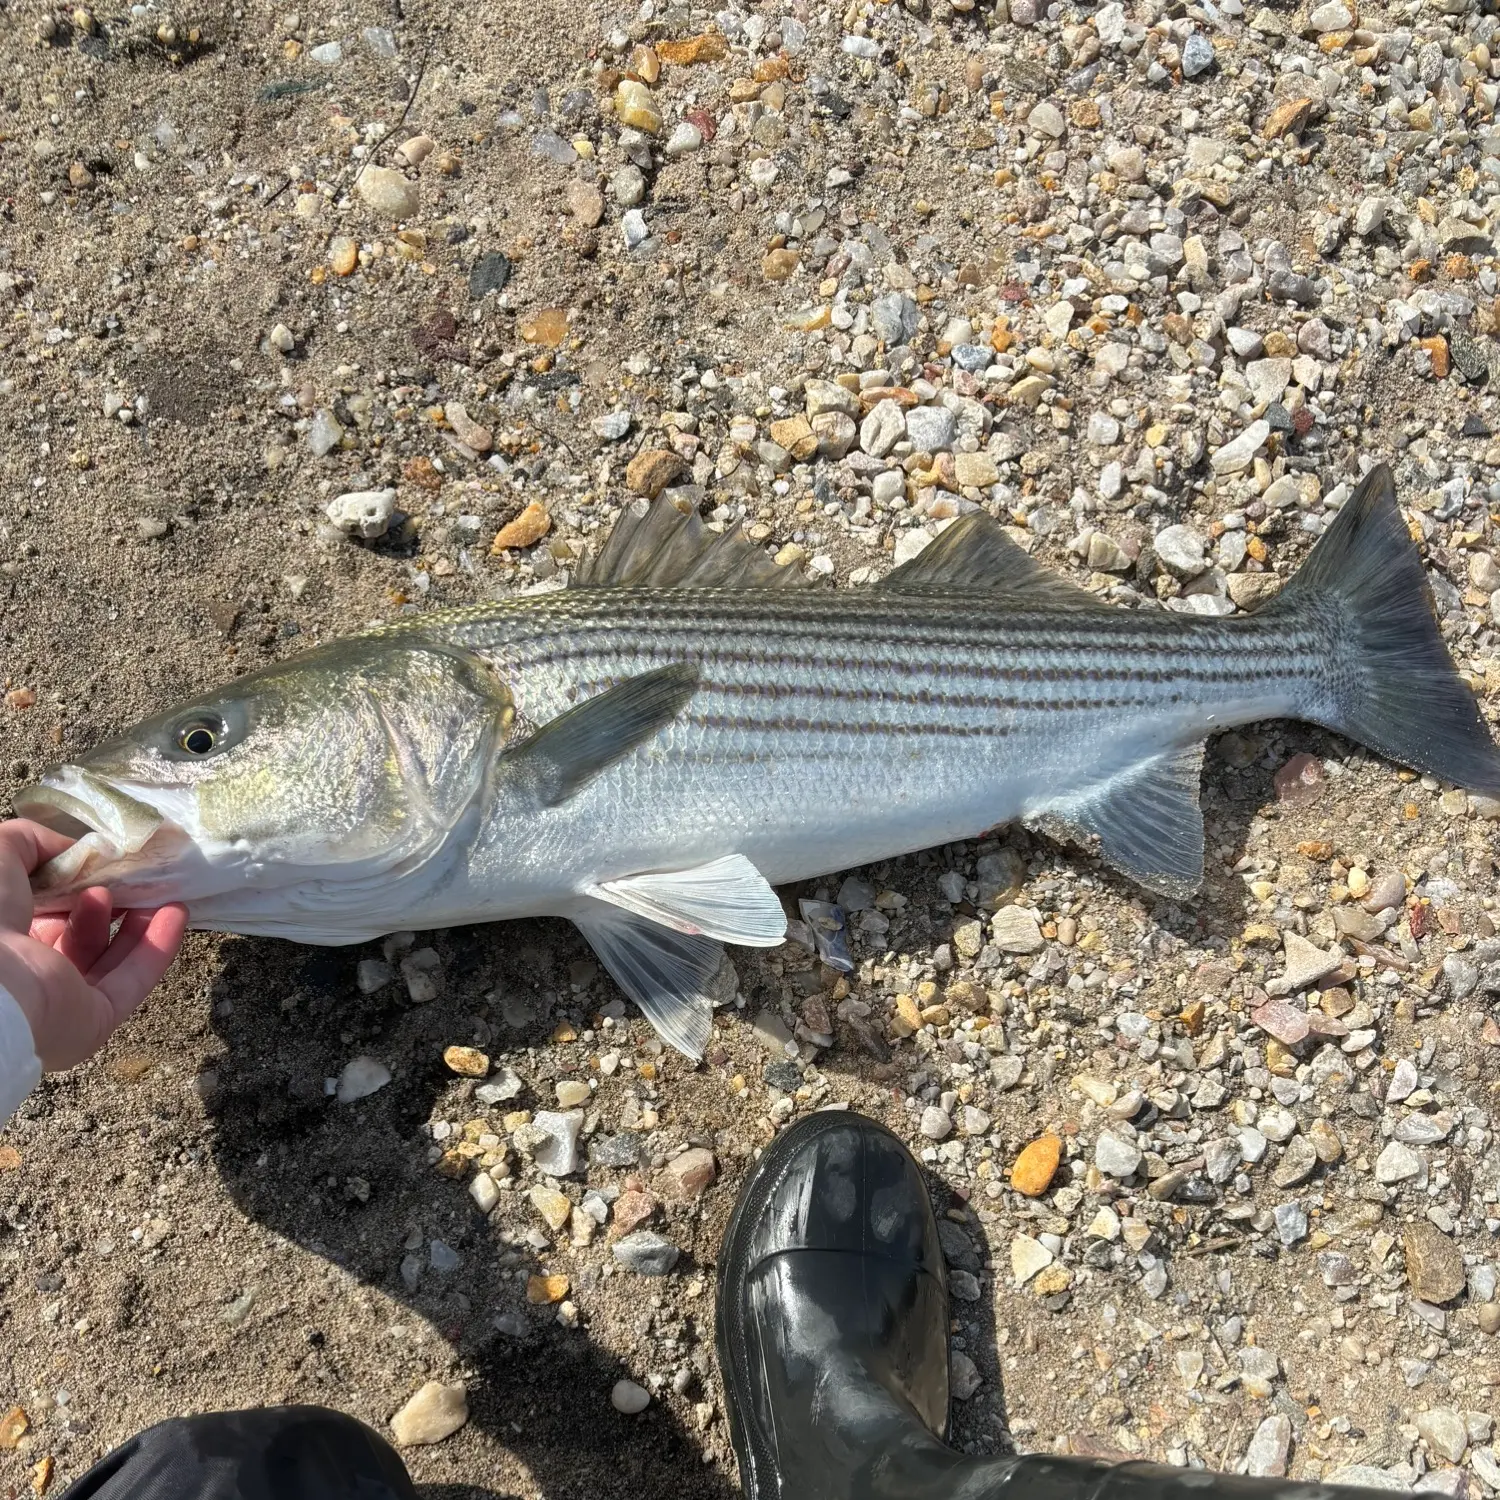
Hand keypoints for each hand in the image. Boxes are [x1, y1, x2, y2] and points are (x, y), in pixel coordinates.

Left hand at [0, 819, 187, 1071]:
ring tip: (153, 890)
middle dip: (110, 903)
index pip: (44, 913)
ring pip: (110, 958)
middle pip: (81, 936)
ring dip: (136, 921)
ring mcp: (64, 1001)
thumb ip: (31, 841)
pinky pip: (133, 979)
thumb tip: (72, 849)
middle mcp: (30, 973)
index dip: (73, 886)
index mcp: (4, 941)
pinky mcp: (96, 1019)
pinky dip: (157, 946)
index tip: (99, 862)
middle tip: (131, 876)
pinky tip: (176, 912)